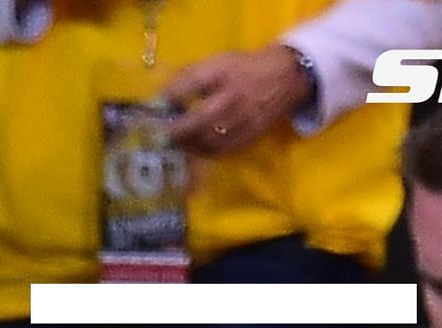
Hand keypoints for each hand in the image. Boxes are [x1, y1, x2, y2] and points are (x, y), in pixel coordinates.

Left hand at [165, 44, 311, 155]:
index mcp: (225, 71)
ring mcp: (244, 119)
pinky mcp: (250, 135)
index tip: (155, 106)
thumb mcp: (217, 62)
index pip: (192, 83)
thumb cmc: (243, 69)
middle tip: (159, 136)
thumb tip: (160, 97)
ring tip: (175, 143)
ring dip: (187, 144)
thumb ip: (189, 77)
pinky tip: (195, 147)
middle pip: (199, 120)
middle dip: (175, 130)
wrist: (285, 78)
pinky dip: (204, 151)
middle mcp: (235, 96)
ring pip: (208, 140)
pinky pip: (221, 150)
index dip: (170, 96)